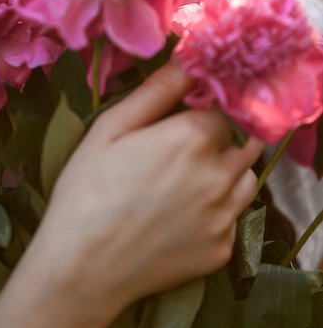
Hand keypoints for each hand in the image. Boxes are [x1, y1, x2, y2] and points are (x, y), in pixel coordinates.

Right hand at [39, 62, 262, 310]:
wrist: (82, 268)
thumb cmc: (86, 192)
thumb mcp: (110, 129)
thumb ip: (156, 91)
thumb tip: (188, 59)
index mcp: (193, 137)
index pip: (223, 107)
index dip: (202, 109)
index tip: (180, 118)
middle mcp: (220, 175)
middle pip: (243, 141)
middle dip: (219, 139)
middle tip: (180, 151)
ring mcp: (225, 216)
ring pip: (246, 179)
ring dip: (226, 172)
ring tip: (181, 182)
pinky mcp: (222, 249)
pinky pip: (233, 218)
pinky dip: (215, 212)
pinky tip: (178, 216)